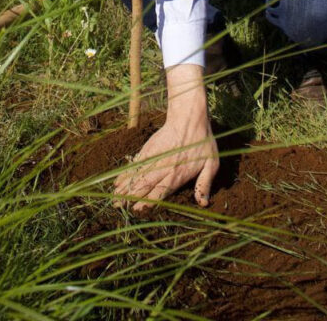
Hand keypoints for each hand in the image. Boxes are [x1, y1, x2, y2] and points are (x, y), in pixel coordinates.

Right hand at [113, 69, 217, 211]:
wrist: (189, 117)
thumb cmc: (202, 141)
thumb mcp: (211, 163)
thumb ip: (205, 183)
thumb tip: (203, 204)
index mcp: (177, 174)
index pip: (160, 192)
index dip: (147, 201)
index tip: (136, 210)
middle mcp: (163, 168)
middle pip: (144, 185)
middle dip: (131, 197)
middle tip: (118, 208)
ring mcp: (154, 158)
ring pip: (137, 175)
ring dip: (125, 187)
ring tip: (114, 198)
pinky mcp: (149, 149)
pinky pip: (135, 164)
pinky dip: (126, 173)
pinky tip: (118, 181)